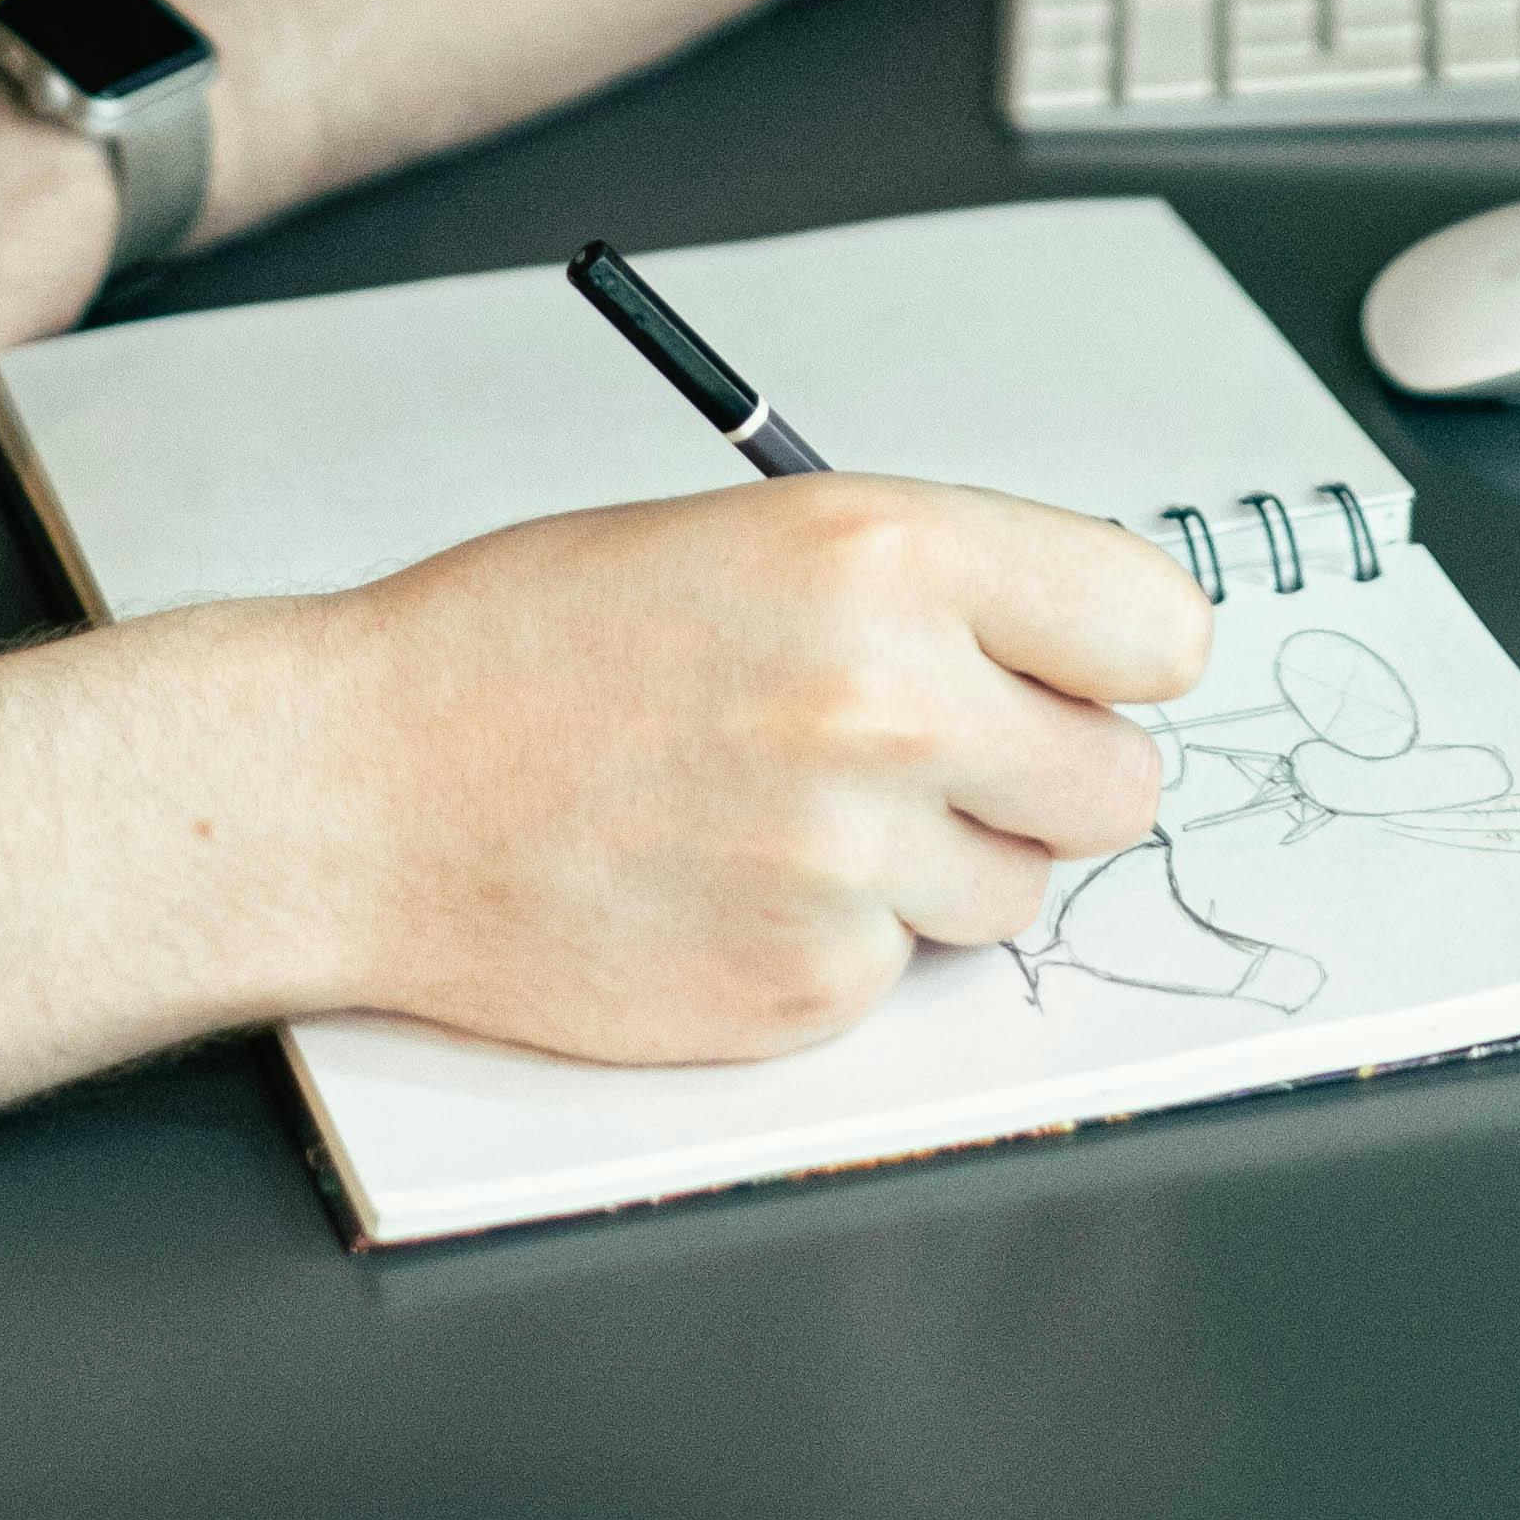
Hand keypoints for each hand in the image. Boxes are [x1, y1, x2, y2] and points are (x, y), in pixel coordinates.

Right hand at [269, 479, 1210, 1064]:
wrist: (362, 786)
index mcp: (886, 551)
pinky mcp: (804, 985)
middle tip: (944, 756)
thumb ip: (931, 585)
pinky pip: (907, 972)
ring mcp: (851, 856)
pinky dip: (841, 940)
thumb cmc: (532, 644)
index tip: (1081, 669)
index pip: (1157, 626)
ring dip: (941, 865)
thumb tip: (1081, 654)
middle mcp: (891, 699)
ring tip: (791, 809)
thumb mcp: (753, 534)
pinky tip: (726, 881)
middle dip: (1047, 773)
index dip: (1118, 656)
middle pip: (1123, 781)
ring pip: (1022, 889)